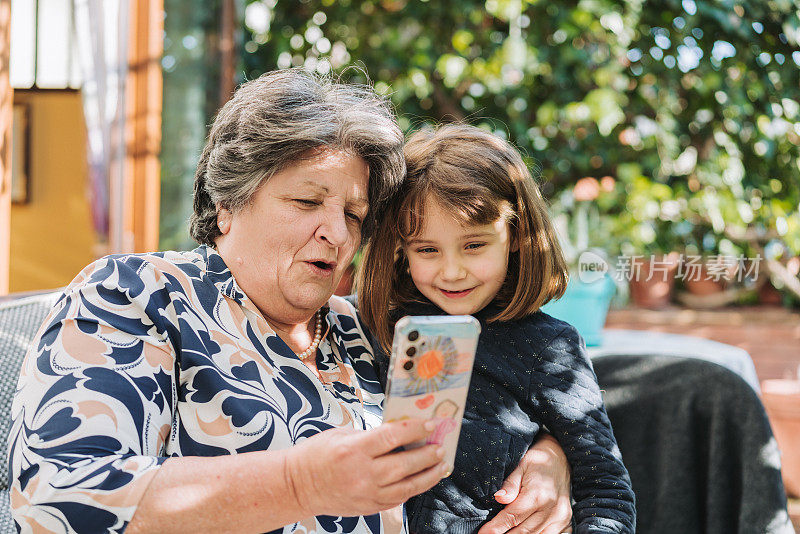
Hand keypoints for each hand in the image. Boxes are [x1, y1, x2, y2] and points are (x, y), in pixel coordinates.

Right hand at [284, 419, 447, 517]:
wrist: (297, 486)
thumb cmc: (316, 455)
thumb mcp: (342, 434)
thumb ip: (371, 435)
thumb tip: (400, 432)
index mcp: (354, 449)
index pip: (393, 436)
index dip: (416, 429)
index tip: (431, 425)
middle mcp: (362, 474)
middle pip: (405, 464)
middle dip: (427, 454)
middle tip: (441, 446)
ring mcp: (366, 494)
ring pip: (407, 486)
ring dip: (428, 475)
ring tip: (441, 465)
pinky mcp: (368, 508)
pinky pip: (397, 499)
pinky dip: (412, 489)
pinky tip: (422, 480)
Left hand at [478, 433, 571, 533]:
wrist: (561, 457)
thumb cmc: (537, 461)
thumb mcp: (520, 466)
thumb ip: (510, 485)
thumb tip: (498, 498)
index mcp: (537, 494)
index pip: (512, 517)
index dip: (496, 528)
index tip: (484, 533)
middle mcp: (551, 508)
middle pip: (523, 532)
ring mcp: (560, 517)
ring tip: (505, 533)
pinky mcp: (566, 521)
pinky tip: (523, 532)